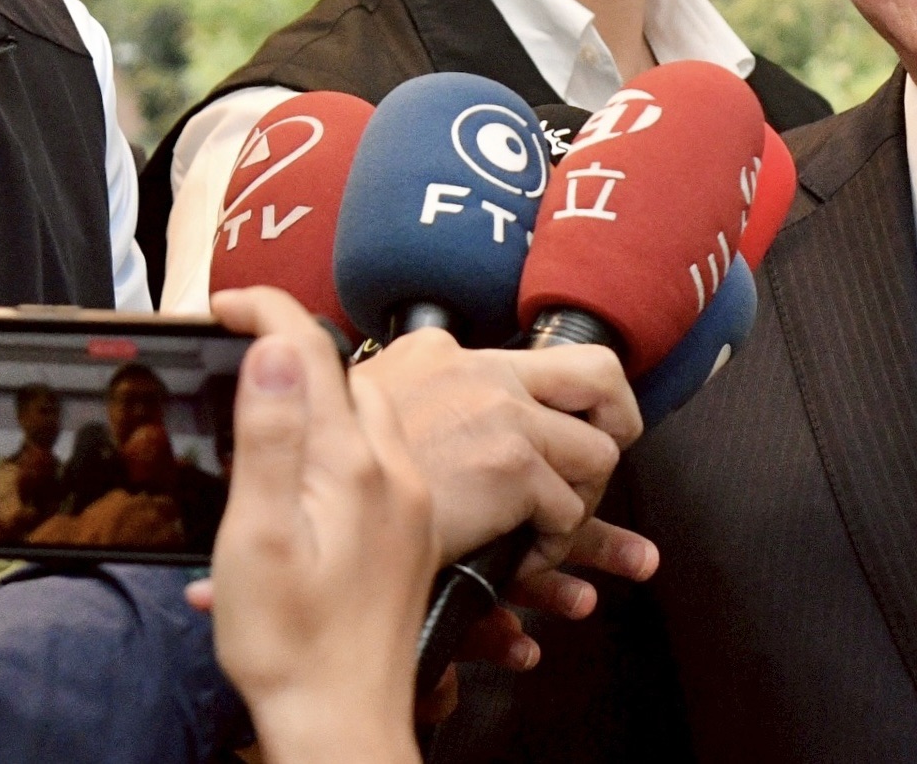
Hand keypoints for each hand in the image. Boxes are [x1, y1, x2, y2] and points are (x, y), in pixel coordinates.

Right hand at [194, 287, 435, 763]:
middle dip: (302, 348)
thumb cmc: (290, 641)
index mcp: (352, 464)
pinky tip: (324, 464)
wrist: (342, 715)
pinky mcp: (410, 530)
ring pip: (378, 414)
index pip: (317, 353)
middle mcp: (396, 471)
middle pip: (355, 377)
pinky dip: (352, 436)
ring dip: (334, 392)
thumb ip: (274, 437)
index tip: (225, 304)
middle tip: (246, 344)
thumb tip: (280, 349)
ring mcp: (408, 501)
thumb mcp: (259, 536)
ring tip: (282, 394)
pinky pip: (390, 453)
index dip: (268, 313)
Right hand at [346, 330, 654, 605]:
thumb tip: (417, 415)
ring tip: (551, 528)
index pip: (529, 360)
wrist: (297, 516)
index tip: (568, 426)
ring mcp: (501, 416)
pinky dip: (554, 548)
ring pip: (597, 453)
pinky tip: (522, 562)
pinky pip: (568, 513)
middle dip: (619, 416)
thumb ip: (401, 407)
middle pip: (598, 372)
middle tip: (610, 448)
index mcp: (441, 355)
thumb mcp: (352, 418)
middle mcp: (481, 372)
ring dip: (582, 499)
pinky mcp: (510, 468)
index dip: (560, 401)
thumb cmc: (319, 486)